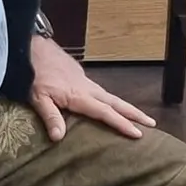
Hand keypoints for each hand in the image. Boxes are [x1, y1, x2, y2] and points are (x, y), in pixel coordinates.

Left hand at [30, 35, 155, 140]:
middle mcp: (87, 88)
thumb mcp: (37, 97)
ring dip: (125, 107)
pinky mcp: (80, 76)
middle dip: (134, 114)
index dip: (122, 124)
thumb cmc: (34, 74)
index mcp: (79, 96)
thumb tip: (59, 138)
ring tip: (139, 117)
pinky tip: (111, 104)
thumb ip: (50, 116)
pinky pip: (101, 91)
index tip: (139, 134)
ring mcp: (85, 81)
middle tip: (153, 124)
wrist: (33, 47)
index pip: (105, 112)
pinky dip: (112, 100)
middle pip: (116, 102)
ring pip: (110, 96)